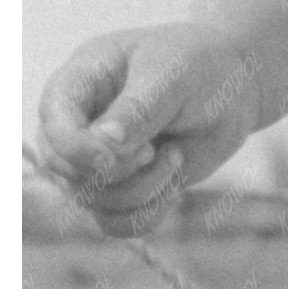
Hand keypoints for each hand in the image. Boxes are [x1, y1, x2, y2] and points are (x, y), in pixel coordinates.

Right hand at [35, 21, 268, 229]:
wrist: (235, 89)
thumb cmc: (200, 66)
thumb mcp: (172, 75)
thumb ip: (137, 109)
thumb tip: (103, 142)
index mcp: (82, 80)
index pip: (52, 120)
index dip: (72, 147)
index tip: (109, 158)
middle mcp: (80, 122)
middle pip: (63, 169)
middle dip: (113, 172)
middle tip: (155, 152)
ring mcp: (98, 158)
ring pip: (92, 201)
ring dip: (140, 191)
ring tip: (174, 156)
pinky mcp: (123, 186)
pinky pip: (116, 222)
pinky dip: (146, 215)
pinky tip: (173, 186)